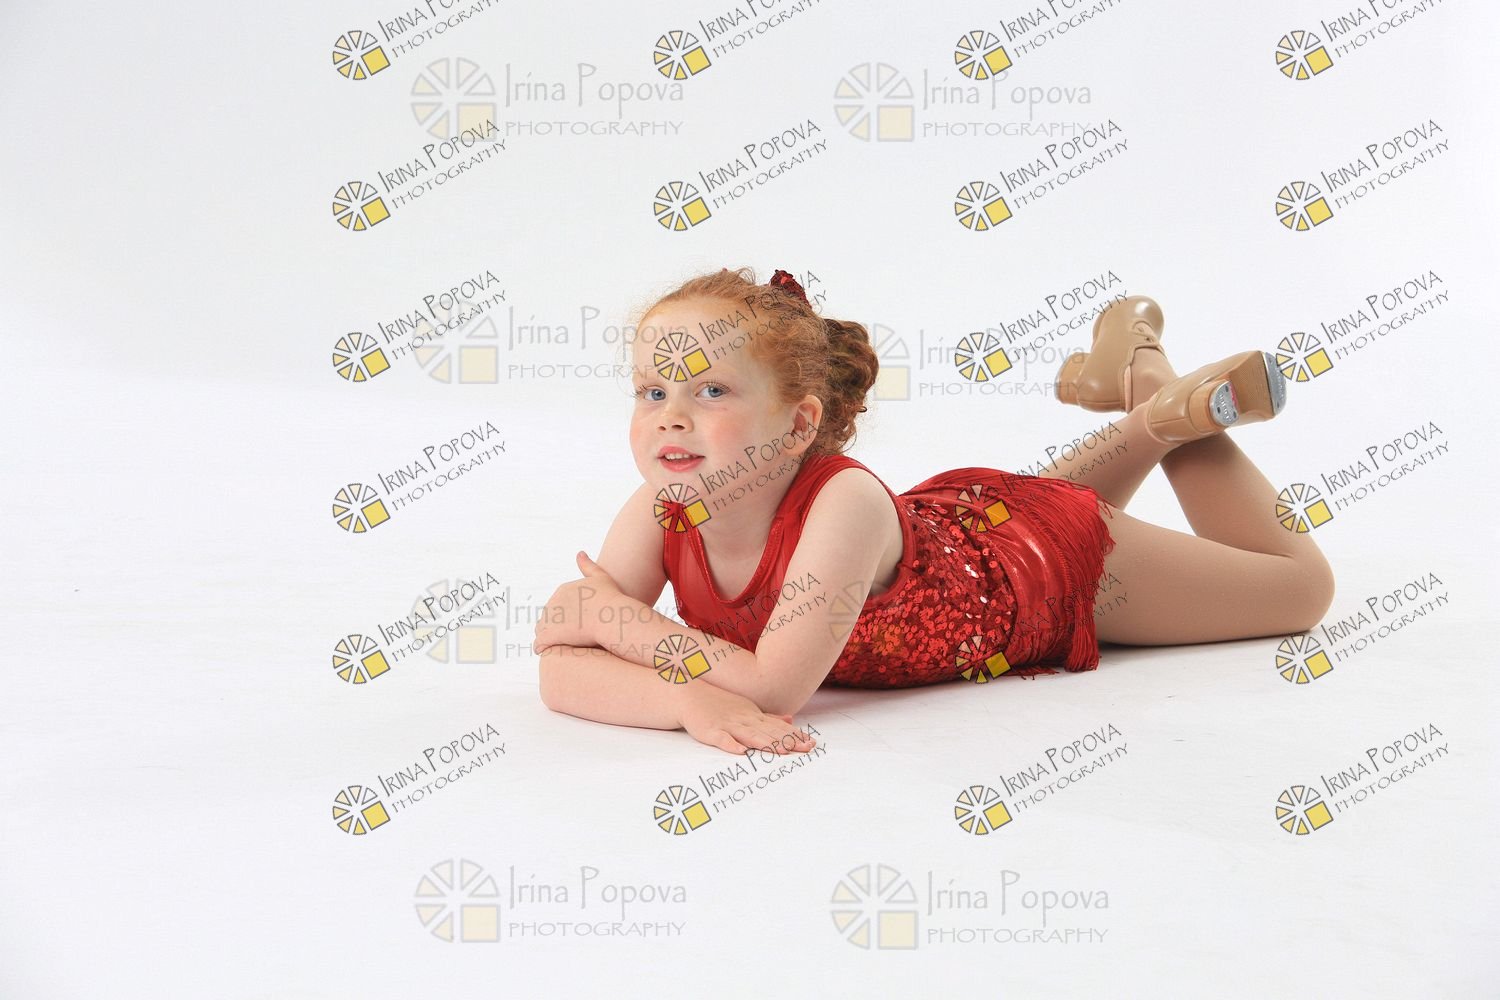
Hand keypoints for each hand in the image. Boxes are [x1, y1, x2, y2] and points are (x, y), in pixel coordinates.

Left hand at [532, 551, 624, 653]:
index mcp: (562, 591)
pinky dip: (543, 649)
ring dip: (550, 639)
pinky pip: (539, 645)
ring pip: (542, 631)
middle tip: (571, 639)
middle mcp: (552, 603)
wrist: (612, 617)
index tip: (577, 625)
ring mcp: (549, 619)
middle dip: (556, 628)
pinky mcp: (548, 636)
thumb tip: (579, 553)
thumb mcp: (601, 577)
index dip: (566, 617)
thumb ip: (588, 566)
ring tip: (563, 647)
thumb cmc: (611, 599)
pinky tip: (553, 652)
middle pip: (548, 618)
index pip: (557, 605)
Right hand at [676, 681, 817, 756]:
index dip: (795, 736)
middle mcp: (745, 720)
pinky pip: (721, 739)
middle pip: (769, 732)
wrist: (689, 695)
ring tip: (783, 751)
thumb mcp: (747, 709)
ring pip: (750, 736)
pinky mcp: (710, 731)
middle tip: (807, 749)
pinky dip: (731, 745)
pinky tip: (741, 752)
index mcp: (754, 716)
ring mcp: (728, 725)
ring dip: (766, 743)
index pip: (778, 728)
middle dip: (789, 741)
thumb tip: (791, 720)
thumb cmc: (719, 704)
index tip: (812, 743)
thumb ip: (768, 718)